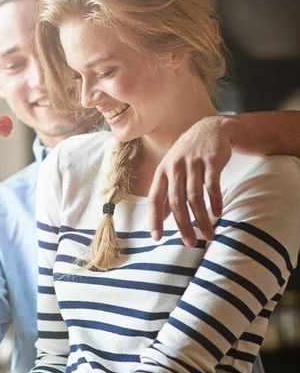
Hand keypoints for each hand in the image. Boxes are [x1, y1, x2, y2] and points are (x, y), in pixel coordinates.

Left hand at [148, 115, 233, 245]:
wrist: (211, 128)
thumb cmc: (189, 155)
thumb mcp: (173, 170)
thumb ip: (167, 192)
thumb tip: (163, 218)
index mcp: (162, 172)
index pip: (154, 199)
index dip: (154, 219)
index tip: (157, 238)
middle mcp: (175, 167)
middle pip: (176, 202)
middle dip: (183, 225)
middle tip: (190, 243)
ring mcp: (193, 163)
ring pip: (195, 197)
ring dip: (202, 219)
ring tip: (208, 235)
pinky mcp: (211, 160)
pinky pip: (212, 185)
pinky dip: (215, 201)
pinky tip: (218, 213)